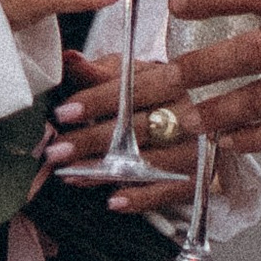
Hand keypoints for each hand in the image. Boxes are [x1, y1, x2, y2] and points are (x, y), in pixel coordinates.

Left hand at [51, 45, 198, 199]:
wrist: (204, 122)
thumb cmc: (155, 95)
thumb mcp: (132, 76)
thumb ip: (99, 71)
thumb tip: (69, 59)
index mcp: (173, 80)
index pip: (134, 89)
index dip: (97, 101)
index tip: (63, 112)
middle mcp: (189, 113)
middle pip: (139, 128)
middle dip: (93, 140)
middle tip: (56, 150)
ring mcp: (195, 148)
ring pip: (149, 162)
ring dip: (106, 172)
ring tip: (69, 174)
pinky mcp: (198, 179)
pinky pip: (168, 192)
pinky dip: (140, 198)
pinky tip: (113, 201)